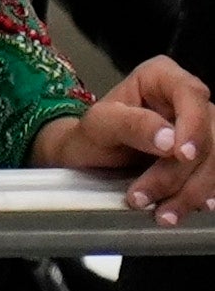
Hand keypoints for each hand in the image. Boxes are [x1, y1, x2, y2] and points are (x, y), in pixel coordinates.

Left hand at [41, 57, 214, 224]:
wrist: (88, 160)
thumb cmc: (91, 135)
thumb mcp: (98, 124)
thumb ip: (130, 124)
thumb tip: (168, 138)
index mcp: (162, 77)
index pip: (191, 94)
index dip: (193, 126)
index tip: (181, 155)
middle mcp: (188, 100)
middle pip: (208, 135)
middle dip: (180, 172)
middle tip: (145, 196)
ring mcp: (201, 130)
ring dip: (192, 192)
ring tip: (162, 214)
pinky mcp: (205, 159)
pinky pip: (214, 178)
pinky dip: (200, 197)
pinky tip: (185, 210)